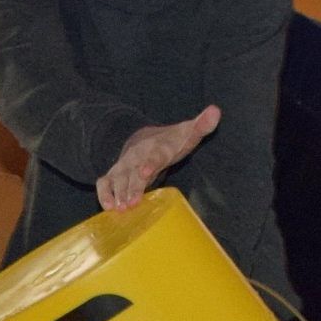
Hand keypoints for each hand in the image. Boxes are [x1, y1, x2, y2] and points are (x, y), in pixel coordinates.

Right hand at [97, 106, 217, 210]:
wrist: (146, 138)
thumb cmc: (172, 142)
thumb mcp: (188, 133)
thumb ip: (202, 125)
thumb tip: (216, 111)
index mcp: (157, 148)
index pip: (153, 156)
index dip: (149, 164)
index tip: (145, 173)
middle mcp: (137, 157)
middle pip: (133, 173)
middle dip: (131, 187)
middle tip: (131, 203)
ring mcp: (124, 166)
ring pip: (117, 179)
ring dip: (117, 194)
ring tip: (120, 210)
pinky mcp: (116, 174)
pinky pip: (105, 183)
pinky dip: (104, 194)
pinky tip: (109, 208)